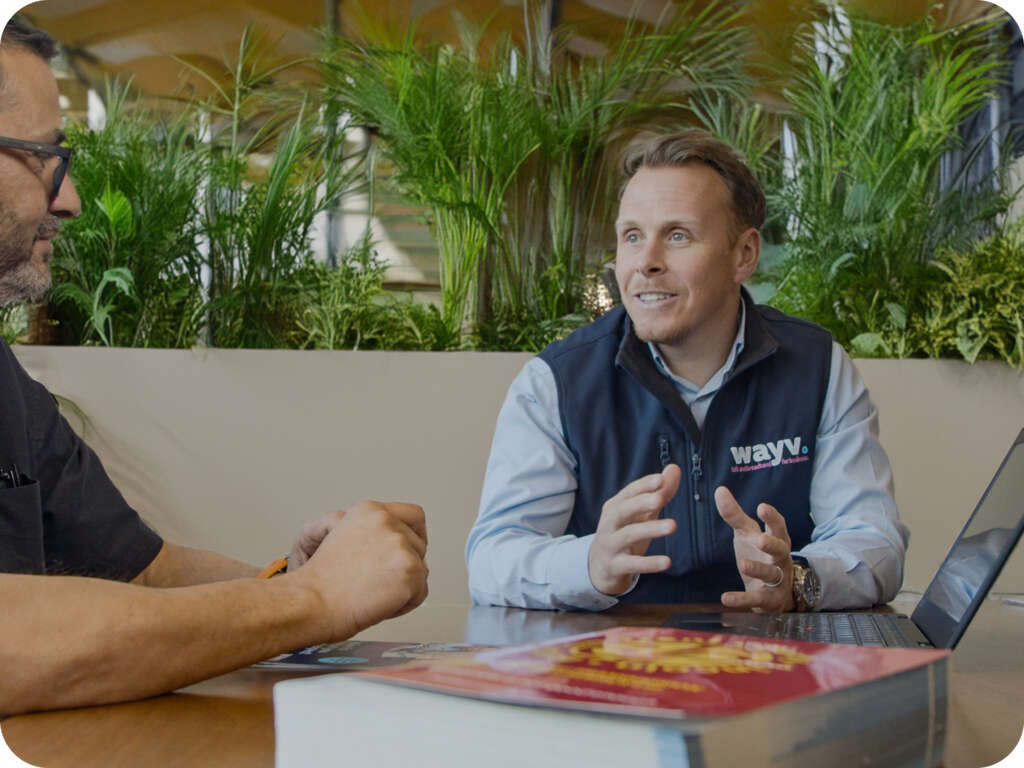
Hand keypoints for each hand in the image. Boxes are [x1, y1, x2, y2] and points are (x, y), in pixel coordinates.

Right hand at [289, 500, 428, 636]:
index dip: (414, 536)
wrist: (311, 601)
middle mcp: (386, 521)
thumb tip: (399, 550)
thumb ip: (374, 536)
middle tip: (379, 584)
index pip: (413, 515)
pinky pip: (420, 593)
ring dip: (402, 587)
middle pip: (419, 546)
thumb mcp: (344, 538)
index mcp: (369, 510)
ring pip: (421, 571)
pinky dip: (403, 605)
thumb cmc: (321, 581)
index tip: (406, 552)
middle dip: (405, 567)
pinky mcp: (409, 568)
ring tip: (372, 595)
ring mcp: (400, 544)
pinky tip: (378, 604)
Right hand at [588, 465, 679, 595]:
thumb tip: (675, 468)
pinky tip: (667, 561)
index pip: (628, 493)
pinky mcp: (614, 566)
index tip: (661, 479)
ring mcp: (610, 545)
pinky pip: (631, 564)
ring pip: (627, 535)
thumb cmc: (624, 534)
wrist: (600, 567)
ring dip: (650, 529)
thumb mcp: (642, 515)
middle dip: (640, 503)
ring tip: (672, 526)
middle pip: (622, 511)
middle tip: (660, 498)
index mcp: (614, 508)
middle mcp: (609, 524)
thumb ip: (660, 492)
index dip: (643, 486)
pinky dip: (649, 563)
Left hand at [714, 486, 793, 612]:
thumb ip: (734, 515)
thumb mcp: (748, 534)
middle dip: (772, 544)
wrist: (776, 592)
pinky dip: (742, 599)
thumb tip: (719, 489)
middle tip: (760, 540)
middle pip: (780, 550)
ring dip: (757, 569)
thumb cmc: (760, 555)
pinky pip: (756, 599)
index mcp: (777, 540)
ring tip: (743, 565)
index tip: (762, 507)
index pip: (778, 526)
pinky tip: (725, 599)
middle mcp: (780, 559)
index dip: (772, 517)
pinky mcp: (769, 600)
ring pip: (770, 574)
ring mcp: (777, 580)